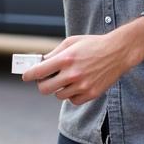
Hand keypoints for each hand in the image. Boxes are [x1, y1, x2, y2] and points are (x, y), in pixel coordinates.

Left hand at [22, 18, 143, 104]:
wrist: (118, 52)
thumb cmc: (93, 45)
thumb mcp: (71, 42)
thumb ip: (54, 53)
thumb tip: (40, 63)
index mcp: (65, 59)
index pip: (38, 72)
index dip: (29, 75)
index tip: (26, 76)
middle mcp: (72, 74)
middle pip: (45, 89)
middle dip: (42, 84)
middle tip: (46, 79)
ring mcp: (82, 86)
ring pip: (58, 95)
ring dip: (59, 88)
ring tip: (66, 79)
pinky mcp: (91, 94)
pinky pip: (72, 100)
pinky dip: (71, 95)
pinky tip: (76, 85)